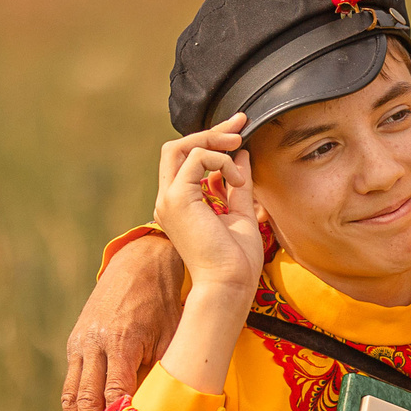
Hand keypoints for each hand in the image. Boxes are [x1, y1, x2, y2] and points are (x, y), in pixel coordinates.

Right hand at [61, 239, 183, 410]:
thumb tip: (164, 410)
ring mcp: (81, 344)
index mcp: (122, 341)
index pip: (115, 394)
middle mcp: (95, 344)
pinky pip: (72, 384)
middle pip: (87, 401)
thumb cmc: (167, 303)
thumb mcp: (174, 333)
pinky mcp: (76, 344)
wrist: (140, 264)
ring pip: (73, 395)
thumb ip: (165, 369)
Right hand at [153, 113, 262, 294]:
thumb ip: (237, 185)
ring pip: (180, 147)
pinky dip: (220, 160)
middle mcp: (168, 200)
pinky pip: (197, 159)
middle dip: (210, 131)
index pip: (186, 161)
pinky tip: (237, 181)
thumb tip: (242, 155)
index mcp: (181, 205)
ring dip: (214, 141)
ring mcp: (169, 199)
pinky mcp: (177, 199)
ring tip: (239, 146)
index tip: (238, 131)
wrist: (230, 286)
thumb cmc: (237, 262)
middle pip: (177, 148)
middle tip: (240, 124)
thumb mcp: (241, 214)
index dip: (211, 141)